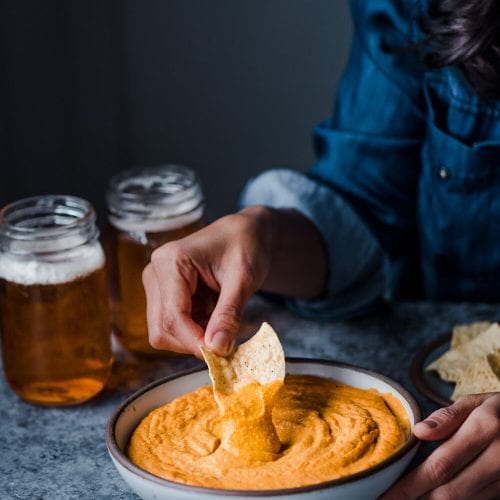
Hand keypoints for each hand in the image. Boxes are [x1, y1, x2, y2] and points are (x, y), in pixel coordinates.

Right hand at [142, 206, 273, 356]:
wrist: (245, 233)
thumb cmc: (245, 246)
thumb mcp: (243, 279)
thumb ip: (229, 314)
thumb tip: (217, 349)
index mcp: (171, 262)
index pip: (173, 316)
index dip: (195, 341)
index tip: (221, 355)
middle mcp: (155, 272)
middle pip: (163, 328)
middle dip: (193, 342)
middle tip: (225, 343)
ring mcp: (157, 284)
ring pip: (164, 331)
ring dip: (194, 336)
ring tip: (222, 322)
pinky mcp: (163, 293)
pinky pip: (172, 325)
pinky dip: (194, 330)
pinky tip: (213, 316)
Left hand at [381, 392, 499, 499]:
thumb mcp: (476, 401)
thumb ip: (447, 417)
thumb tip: (419, 432)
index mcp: (485, 429)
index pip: (439, 465)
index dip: (410, 485)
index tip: (386, 493)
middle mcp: (499, 457)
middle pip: (450, 492)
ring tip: (409, 499)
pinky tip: (434, 498)